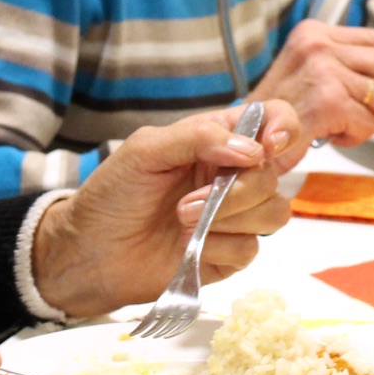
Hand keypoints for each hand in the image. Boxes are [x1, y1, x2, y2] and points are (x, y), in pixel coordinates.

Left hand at [31, 101, 305, 316]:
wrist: (90, 253)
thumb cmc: (112, 195)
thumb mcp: (145, 150)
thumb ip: (198, 138)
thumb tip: (252, 149)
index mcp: (216, 140)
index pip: (272, 120)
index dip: (284, 128)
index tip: (268, 147)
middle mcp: (232, 175)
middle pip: (274, 174)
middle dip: (239, 190)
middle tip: (189, 202)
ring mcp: (234, 217)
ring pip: (273, 212)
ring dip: (229, 218)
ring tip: (182, 221)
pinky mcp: (230, 254)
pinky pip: (250, 248)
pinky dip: (219, 247)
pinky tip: (188, 246)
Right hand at [249, 21, 373, 147]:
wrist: (248, 139)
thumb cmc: (281, 113)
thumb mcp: (313, 73)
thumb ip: (349, 65)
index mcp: (315, 32)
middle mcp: (318, 44)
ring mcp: (322, 70)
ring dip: (373, 121)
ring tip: (349, 129)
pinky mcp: (327, 100)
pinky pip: (368, 121)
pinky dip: (358, 136)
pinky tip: (336, 137)